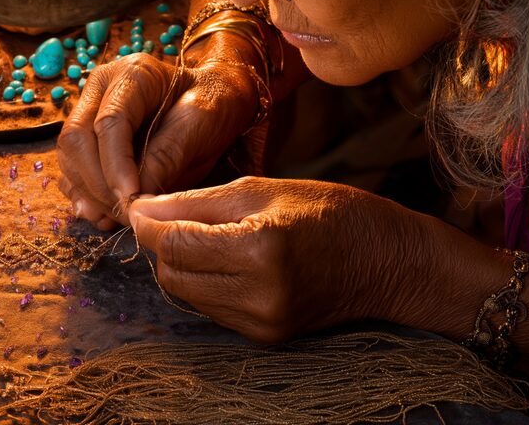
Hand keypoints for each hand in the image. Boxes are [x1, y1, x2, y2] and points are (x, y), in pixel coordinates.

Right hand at [56, 53, 258, 229]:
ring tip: (118, 217)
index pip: (108, 122)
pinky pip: (71, 170)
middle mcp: (101, 88)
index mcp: (132, 74)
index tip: (131, 199)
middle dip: (97, 183)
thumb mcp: (202, 125)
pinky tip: (105, 215)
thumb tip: (135, 197)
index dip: (115, 166)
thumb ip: (168, 156)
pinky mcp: (86, 138)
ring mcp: (88, 112)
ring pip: (68, 157)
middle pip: (77, 139)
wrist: (216, 103)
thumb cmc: (213, 107)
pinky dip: (84, 196)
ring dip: (88, 193)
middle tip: (126, 213)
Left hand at [128, 176, 426, 343]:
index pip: (175, 243)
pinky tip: (228, 263)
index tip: (140, 207)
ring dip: (183, 265)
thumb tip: (140, 209)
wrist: (388, 261)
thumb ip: (196, 203)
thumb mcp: (262, 191)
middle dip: (164, 245)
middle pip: (173, 273)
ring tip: (209, 237)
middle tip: (177, 218)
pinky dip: (207, 284)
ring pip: (187, 294)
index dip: (148, 224)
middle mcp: (259, 293)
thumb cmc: (329, 212)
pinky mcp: (265, 337)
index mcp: (260, 248)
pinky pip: (211, 309)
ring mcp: (262, 322)